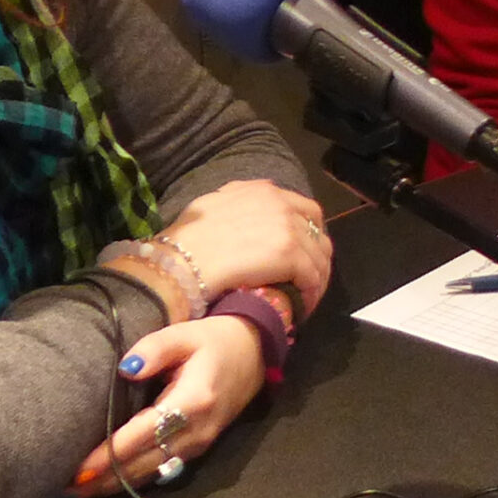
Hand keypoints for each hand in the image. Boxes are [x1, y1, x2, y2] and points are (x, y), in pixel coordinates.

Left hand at [70, 316, 266, 497]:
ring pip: (149, 474)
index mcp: (193, 401)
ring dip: (112, 486)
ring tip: (75, 494)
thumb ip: (155, 348)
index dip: (109, 453)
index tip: (77, 467)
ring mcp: (198, 445)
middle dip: (102, 479)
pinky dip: (130, 481)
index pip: (143, 434)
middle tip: (62, 490)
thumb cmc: (216, 340)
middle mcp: (196, 431)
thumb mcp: (186, 333)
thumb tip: (125, 369)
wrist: (256, 353)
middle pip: (143, 463)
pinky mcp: (196, 451)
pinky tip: (105, 485)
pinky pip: (159, 471)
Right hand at [158, 180, 332, 314]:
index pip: (304, 210)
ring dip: (315, 279)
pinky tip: (301, 307)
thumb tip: (249, 216)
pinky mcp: (290, 254)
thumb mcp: (212, 207)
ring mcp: (287, 227)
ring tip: (304, 299)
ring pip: (318, 256)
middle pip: (317, 232)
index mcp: (263, 190)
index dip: (307, 234)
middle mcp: (280, 202)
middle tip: (307, 281)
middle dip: (316, 256)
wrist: (179, 263)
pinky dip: (310, 293)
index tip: (302, 256)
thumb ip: (238, 206)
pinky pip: (312, 276)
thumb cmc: (186, 241)